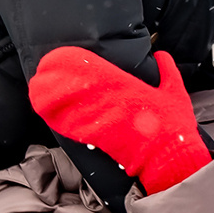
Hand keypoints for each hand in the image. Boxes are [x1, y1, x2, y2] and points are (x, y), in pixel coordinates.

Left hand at [29, 48, 211, 194]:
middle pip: (78, 88)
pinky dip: (59, 121)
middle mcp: (111, 102)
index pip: (98, 71)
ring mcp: (102, 121)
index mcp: (129, 88)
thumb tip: (162, 54)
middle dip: (59, 80)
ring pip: (72, 107)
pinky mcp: (98, 140)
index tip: (64, 56)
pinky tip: (46, 114)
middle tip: (43, 71)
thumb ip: (168, 70)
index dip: (79, 63)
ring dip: (54, 99)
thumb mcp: (175, 92)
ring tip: (38, 89)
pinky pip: (74, 129)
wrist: (169, 159)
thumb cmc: (173, 126)